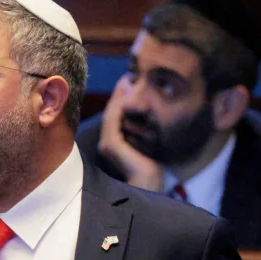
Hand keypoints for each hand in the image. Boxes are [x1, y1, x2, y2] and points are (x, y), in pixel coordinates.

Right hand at [97, 77, 163, 191]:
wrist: (150, 185)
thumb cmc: (153, 168)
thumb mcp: (150, 145)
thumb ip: (146, 131)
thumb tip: (153, 113)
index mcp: (114, 143)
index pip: (116, 115)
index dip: (122, 98)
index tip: (131, 81)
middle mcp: (107, 142)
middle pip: (112, 111)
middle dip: (120, 92)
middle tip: (129, 74)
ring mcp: (107, 143)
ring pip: (112, 112)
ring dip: (119, 94)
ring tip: (128, 78)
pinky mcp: (111, 143)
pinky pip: (114, 117)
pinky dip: (119, 102)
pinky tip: (126, 89)